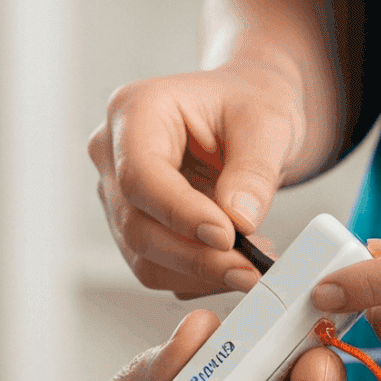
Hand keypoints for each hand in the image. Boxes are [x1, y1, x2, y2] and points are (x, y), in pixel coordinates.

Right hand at [88, 62, 307, 298]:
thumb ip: (253, 170)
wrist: (247, 115)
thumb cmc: (247, 104)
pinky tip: (234, 260)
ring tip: (250, 265)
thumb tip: (239, 219)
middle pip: (135, 224)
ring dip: (199, 273)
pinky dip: (198, 276)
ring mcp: (118, 193)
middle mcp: (113, 152)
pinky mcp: (134, 224)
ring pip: (142, 256)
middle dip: (195, 255)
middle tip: (249, 268)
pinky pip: (157, 267)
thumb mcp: (267, 123)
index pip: (140, 175)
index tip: (226, 236)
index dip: (179, 213)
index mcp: (135, 110)